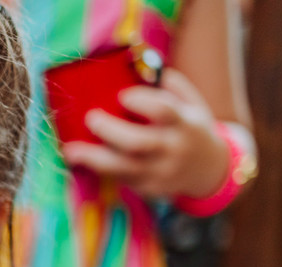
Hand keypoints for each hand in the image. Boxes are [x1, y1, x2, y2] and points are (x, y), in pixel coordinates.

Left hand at [61, 68, 229, 199]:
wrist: (209, 170)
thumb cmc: (190, 128)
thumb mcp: (191, 104)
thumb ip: (170, 86)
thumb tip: (139, 62)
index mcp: (185, 123)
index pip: (164, 111)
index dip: (143, 102)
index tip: (122, 95)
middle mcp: (173, 149)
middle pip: (139, 143)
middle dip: (111, 131)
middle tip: (90, 118)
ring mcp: (161, 172)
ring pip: (125, 168)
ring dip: (95, 159)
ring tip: (71, 150)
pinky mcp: (149, 188)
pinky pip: (122, 180)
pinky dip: (100, 169)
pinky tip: (81, 160)